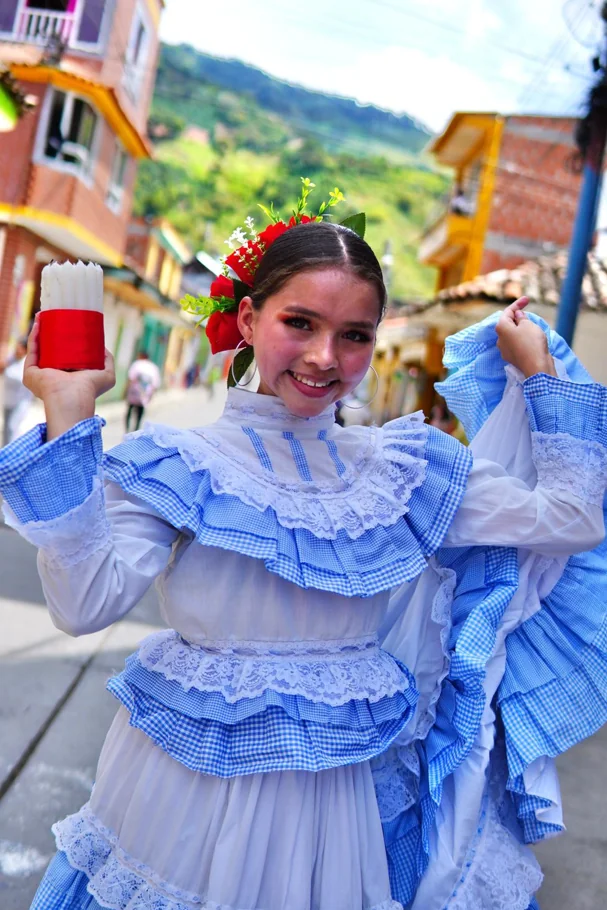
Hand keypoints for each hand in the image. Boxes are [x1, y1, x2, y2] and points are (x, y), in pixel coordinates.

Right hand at [24, 315, 115, 438]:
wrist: (73, 397)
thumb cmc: (91, 389)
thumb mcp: (107, 374)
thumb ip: (108, 360)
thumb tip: (102, 347)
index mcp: (67, 377)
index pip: (64, 356)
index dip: (64, 340)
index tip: (66, 325)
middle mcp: (52, 376)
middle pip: (49, 350)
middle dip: (50, 333)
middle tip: (54, 317)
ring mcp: (40, 374)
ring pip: (39, 348)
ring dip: (40, 331)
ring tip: (44, 315)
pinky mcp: (30, 373)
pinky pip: (32, 351)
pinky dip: (34, 336)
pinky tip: (40, 323)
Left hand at [495, 298, 555, 378]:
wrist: (536, 366)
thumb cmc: (532, 342)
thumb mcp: (528, 325)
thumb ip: (521, 318)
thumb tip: (516, 315)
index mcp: (501, 328)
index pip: (508, 312)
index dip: (518, 304)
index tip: (527, 299)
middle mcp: (499, 339)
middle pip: (508, 324)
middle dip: (518, 317)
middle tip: (529, 314)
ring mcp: (504, 350)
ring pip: (512, 335)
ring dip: (521, 329)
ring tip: (533, 328)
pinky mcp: (512, 358)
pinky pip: (516, 344)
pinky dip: (523, 339)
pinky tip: (532, 339)